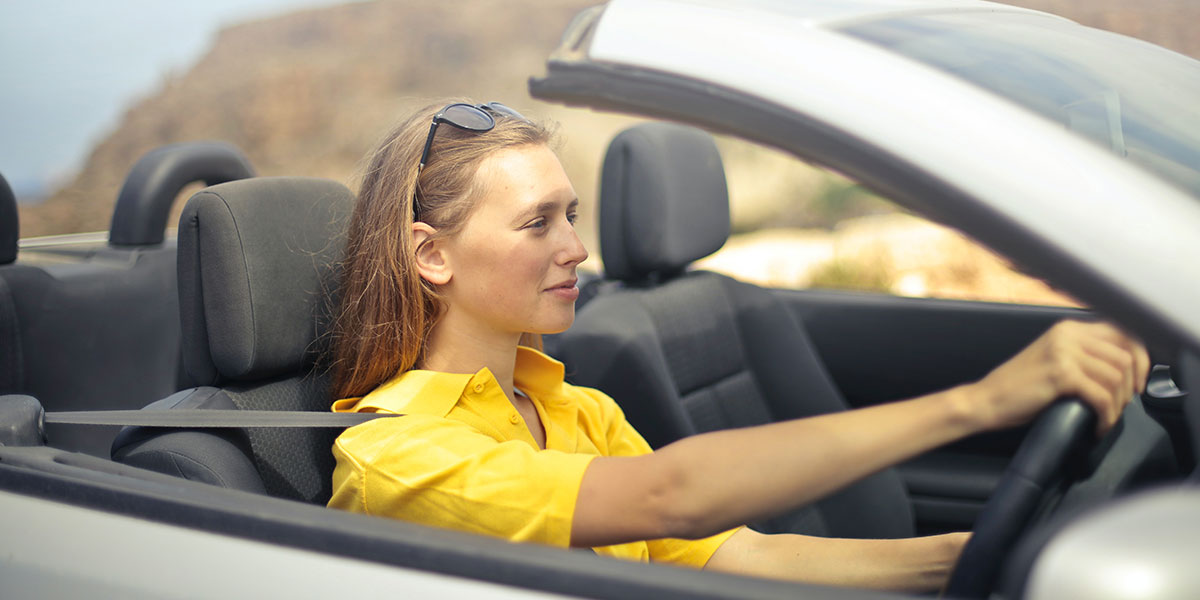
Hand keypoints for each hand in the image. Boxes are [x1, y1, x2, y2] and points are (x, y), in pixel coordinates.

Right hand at [968, 320, 1148, 435]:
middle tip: (1120, 406)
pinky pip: (1101, 396)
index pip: (1123, 333)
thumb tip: (1124, 370)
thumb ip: (1083, 356)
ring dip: (1118, 404)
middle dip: (1131, 386)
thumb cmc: (1018, 388)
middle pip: (1125, 355)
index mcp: (1068, 329)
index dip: (1140, 359)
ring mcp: (1063, 352)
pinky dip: (1106, 416)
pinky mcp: (1060, 374)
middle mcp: (1068, 334)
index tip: (1138, 383)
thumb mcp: (1054, 361)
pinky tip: (1098, 426)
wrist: (986, 400)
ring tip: (1106, 418)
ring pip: (1116, 377)